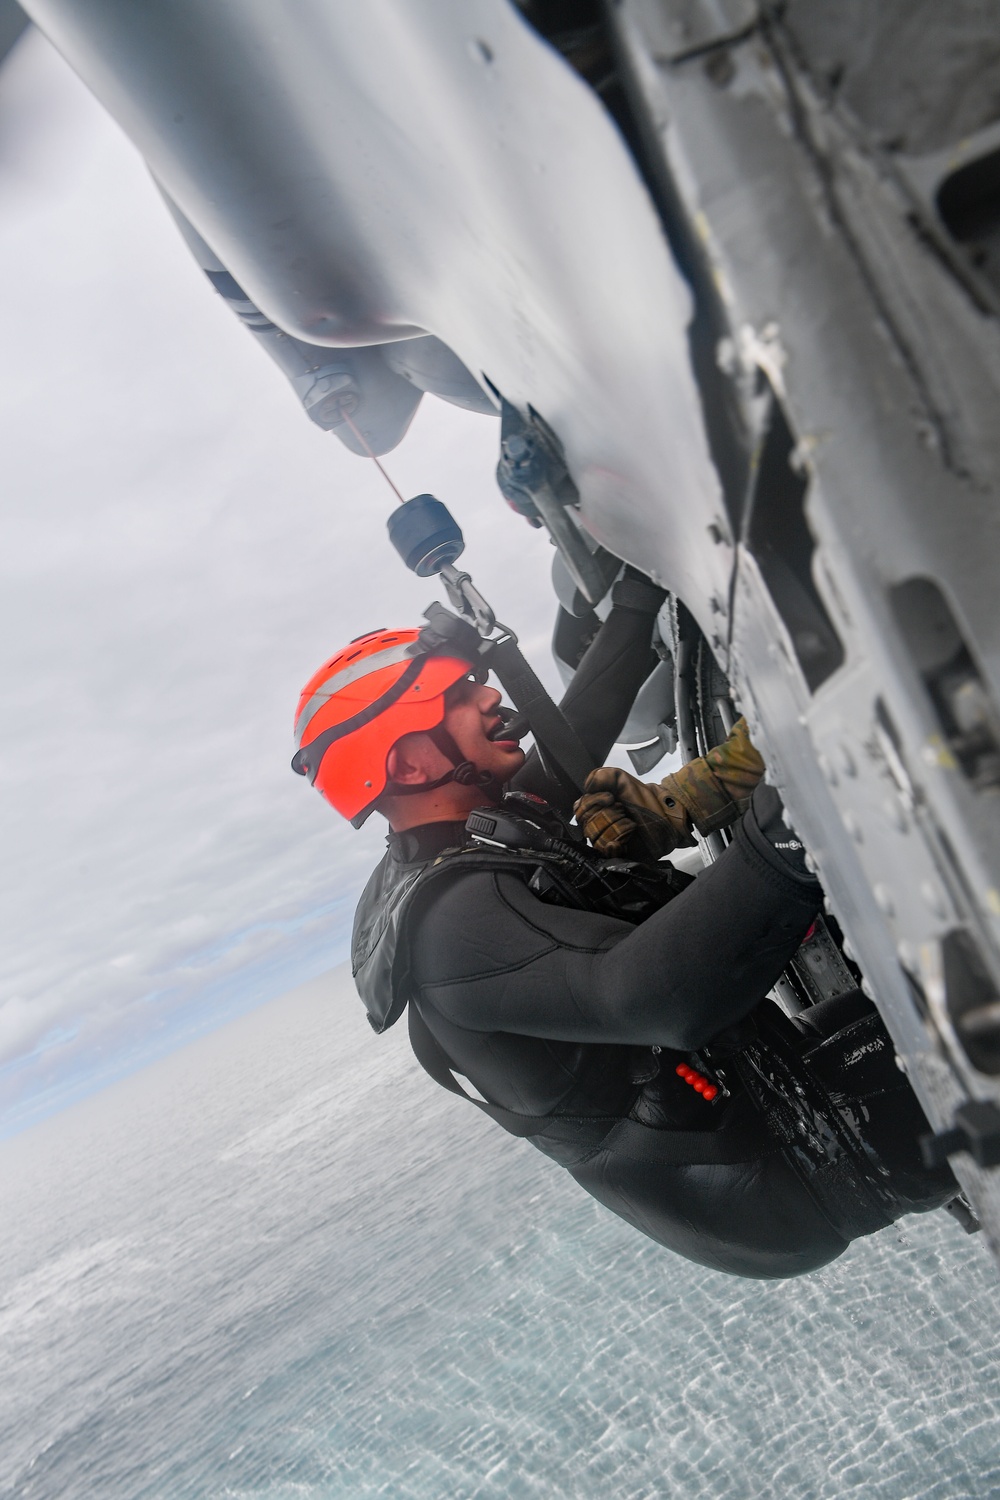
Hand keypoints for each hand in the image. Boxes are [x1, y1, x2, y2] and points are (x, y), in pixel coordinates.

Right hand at [575, 766, 694, 857]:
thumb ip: (601, 776)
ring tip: (631, 824)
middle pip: (587, 824)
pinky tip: (622, 842)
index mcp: (595, 809)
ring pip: (596, 838)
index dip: (593, 803)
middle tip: (624, 810)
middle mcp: (598, 826)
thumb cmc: (644, 799)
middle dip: (608, 814)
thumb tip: (586, 786)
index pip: (579, 810)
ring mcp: (607, 842)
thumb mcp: (621, 780)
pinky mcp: (618, 856)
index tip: (610, 798)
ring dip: (617, 827)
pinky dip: (612, 846)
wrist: (666, 815)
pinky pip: (605, 854)